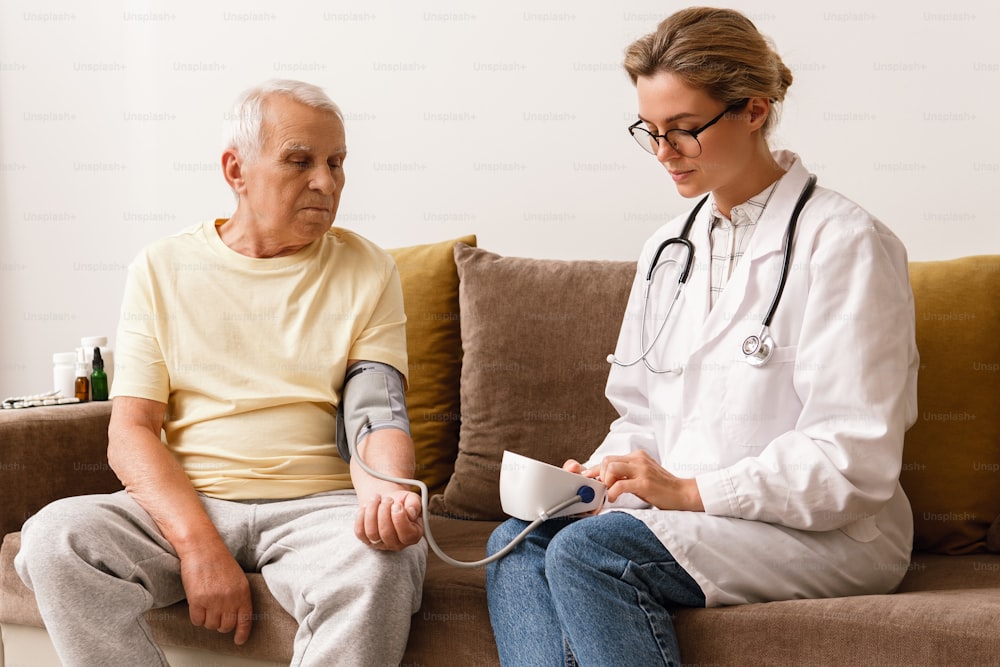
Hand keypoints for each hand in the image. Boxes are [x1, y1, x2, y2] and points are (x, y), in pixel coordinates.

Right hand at [179, 546, 252, 644]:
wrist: (202, 547)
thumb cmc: (219, 560)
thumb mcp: (237, 577)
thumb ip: (239, 596)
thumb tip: (236, 616)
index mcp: (243, 592)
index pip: (245, 620)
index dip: (242, 633)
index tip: (239, 640)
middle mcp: (230, 598)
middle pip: (225, 626)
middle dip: (220, 624)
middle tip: (215, 615)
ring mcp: (214, 600)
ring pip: (211, 625)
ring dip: (207, 619)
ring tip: (206, 606)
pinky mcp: (197, 600)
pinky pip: (197, 620)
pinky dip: (196, 617)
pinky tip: (197, 606)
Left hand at [355, 489, 423, 550]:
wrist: (387, 502)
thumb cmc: (402, 502)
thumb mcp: (412, 499)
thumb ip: (415, 504)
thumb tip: (411, 513)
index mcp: (413, 535)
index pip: (407, 535)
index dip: (400, 519)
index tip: (396, 505)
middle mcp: (397, 544)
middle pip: (387, 533)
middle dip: (384, 512)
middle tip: (387, 499)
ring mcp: (381, 544)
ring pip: (372, 533)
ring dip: (372, 511)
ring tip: (376, 499)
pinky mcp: (367, 541)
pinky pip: (360, 532)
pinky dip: (361, 516)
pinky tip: (366, 506)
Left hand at [588, 450, 704, 511]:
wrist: (683, 493)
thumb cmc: (662, 488)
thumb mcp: (642, 475)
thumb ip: (627, 473)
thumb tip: (606, 480)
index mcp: (637, 456)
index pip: (610, 458)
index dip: (596, 469)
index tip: (588, 478)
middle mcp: (638, 459)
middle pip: (607, 460)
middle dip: (599, 475)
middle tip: (601, 488)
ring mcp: (642, 470)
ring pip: (611, 468)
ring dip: (605, 482)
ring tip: (608, 493)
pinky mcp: (644, 482)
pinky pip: (620, 484)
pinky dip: (612, 492)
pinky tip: (613, 498)